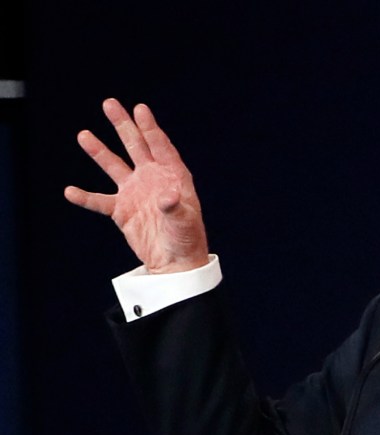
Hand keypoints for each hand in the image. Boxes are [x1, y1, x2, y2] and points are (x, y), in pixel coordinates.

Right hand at [64, 98, 208, 273]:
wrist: (176, 264)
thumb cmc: (187, 240)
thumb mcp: (185, 222)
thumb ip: (175, 207)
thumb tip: (167, 196)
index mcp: (172, 177)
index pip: (160, 147)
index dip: (149, 128)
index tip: (139, 109)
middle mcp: (152, 179)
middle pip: (135, 146)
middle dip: (123, 126)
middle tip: (109, 104)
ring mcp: (135, 193)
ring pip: (114, 166)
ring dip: (99, 152)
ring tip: (83, 136)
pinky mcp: (122, 211)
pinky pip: (100, 201)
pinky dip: (85, 197)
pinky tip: (70, 191)